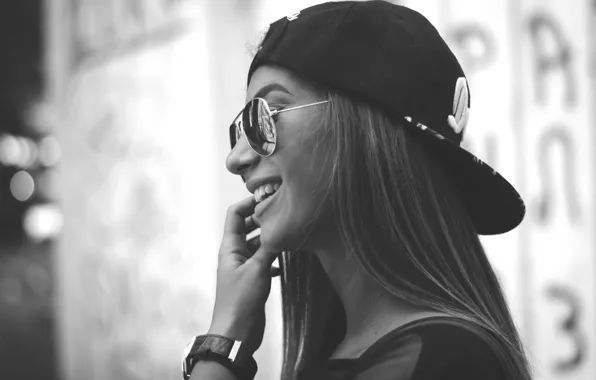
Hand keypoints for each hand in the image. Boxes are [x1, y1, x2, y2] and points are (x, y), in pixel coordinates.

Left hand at [209, 196, 280, 353]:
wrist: (236, 334)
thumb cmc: (241, 301)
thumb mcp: (258, 269)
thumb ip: (269, 247)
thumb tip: (280, 227)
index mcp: (229, 247)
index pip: (235, 214)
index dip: (249, 203)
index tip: (268, 198)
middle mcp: (234, 254)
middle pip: (246, 227)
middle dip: (263, 218)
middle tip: (283, 212)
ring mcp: (242, 267)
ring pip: (256, 244)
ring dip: (269, 238)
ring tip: (287, 233)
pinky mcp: (251, 280)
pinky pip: (262, 260)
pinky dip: (272, 257)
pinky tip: (284, 261)